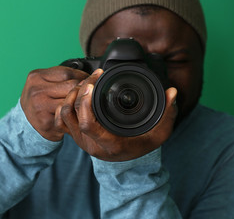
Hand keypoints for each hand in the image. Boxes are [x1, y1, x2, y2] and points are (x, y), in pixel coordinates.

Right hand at [20, 66, 88, 140]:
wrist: (24, 120)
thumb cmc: (40, 98)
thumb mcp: (46, 81)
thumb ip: (63, 76)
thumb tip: (90, 74)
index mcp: (37, 77)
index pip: (68, 73)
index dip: (82, 76)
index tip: (89, 80)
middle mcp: (37, 91)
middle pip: (71, 87)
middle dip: (84, 89)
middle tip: (90, 92)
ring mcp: (40, 107)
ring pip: (72, 102)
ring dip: (81, 102)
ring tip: (85, 103)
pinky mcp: (46, 122)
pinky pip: (68, 117)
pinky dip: (76, 115)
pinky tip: (78, 114)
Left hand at [55, 69, 177, 161]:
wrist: (130, 158)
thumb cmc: (143, 144)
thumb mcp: (160, 132)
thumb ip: (168, 113)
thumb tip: (172, 92)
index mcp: (110, 144)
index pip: (87, 124)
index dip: (85, 103)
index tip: (93, 83)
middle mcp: (92, 144)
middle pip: (72, 115)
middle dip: (79, 91)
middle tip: (93, 76)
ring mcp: (82, 141)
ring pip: (64, 115)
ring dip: (71, 95)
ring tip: (85, 82)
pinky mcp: (77, 136)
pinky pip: (62, 119)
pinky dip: (65, 103)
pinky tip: (77, 93)